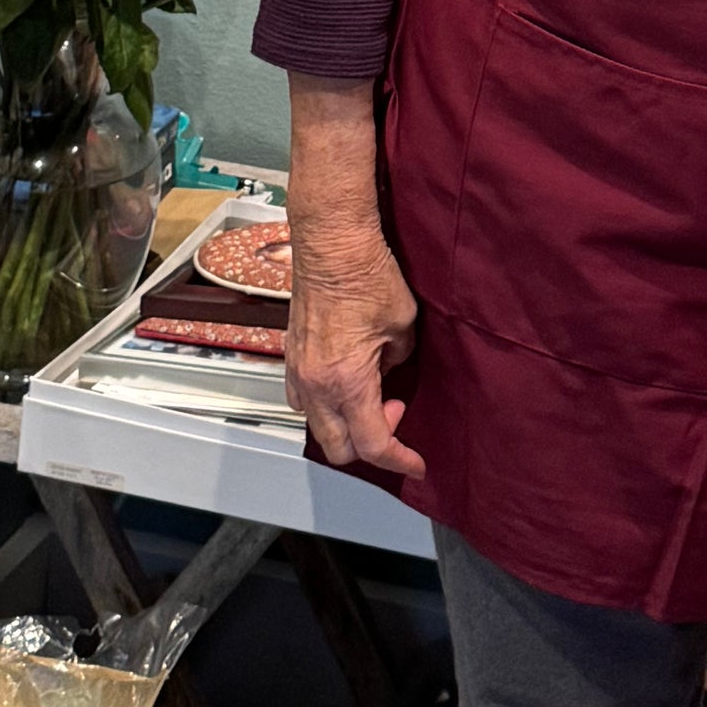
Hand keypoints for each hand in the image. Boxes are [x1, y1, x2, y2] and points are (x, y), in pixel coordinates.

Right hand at [284, 231, 425, 479]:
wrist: (331, 243)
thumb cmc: (368, 274)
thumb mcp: (404, 324)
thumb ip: (398, 359)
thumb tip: (390, 368)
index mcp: (347, 382)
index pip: (372, 443)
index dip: (399, 460)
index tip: (416, 463)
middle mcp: (316, 384)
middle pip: (339, 448)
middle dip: (370, 445)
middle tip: (395, 411)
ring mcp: (298, 371)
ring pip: (316, 426)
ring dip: (344, 425)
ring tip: (372, 396)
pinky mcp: (291, 355)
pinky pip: (302, 400)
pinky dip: (325, 406)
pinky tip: (346, 384)